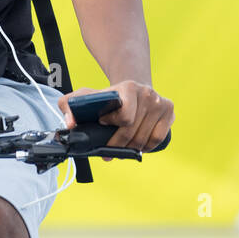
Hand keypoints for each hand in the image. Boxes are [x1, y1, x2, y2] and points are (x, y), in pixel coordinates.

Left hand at [58, 82, 172, 160]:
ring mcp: (160, 102)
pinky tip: (137, 145)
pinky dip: (146, 146)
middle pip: (133, 132)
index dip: (112, 126)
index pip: (125, 118)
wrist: (133, 87)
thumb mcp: (86, 96)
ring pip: (144, 139)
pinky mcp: (170, 110)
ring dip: (131, 148)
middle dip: (118, 144)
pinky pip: (157, 139)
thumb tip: (70, 124)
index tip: (104, 123)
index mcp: (128, 88)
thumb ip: (69, 105)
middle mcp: (147, 93)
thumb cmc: (108, 97)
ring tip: (121, 148)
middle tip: (108, 150)